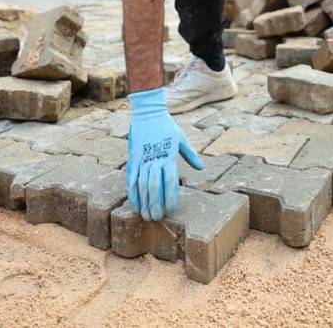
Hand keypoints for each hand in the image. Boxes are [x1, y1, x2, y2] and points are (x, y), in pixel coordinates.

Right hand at [126, 87, 203, 220]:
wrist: (148, 113)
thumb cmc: (167, 126)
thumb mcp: (181, 138)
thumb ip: (190, 154)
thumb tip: (200, 168)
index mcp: (168, 156)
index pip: (169, 181)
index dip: (170, 197)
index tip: (172, 209)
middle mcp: (154, 160)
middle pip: (153, 187)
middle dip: (155, 204)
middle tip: (157, 218)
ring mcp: (142, 160)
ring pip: (140, 185)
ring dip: (143, 202)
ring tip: (145, 216)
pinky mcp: (133, 159)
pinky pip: (131, 178)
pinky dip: (132, 192)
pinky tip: (134, 204)